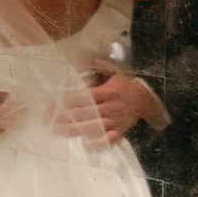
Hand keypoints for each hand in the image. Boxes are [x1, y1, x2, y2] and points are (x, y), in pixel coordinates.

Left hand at [53, 60, 167, 147]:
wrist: (144, 101)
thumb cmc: (123, 86)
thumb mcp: (113, 72)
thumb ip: (99, 65)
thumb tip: (86, 53)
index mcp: (110, 92)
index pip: (89, 96)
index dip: (72, 98)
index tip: (60, 99)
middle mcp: (114, 107)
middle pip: (88, 113)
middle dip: (68, 116)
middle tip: (53, 118)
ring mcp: (117, 121)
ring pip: (95, 127)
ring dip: (75, 130)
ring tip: (59, 130)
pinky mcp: (120, 132)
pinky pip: (109, 140)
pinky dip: (97, 143)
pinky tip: (83, 144)